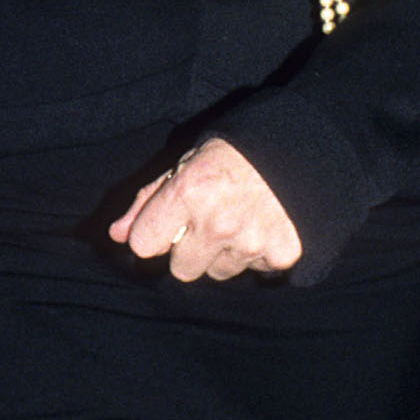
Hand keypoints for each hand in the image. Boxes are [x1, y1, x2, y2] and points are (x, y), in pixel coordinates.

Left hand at [110, 137, 301, 283]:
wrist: (303, 146)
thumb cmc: (236, 154)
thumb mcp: (186, 165)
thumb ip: (148, 201)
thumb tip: (116, 233)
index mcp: (189, 193)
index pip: (144, 245)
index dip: (154, 234)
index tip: (168, 224)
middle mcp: (217, 222)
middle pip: (181, 270)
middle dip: (190, 250)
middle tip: (212, 220)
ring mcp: (250, 243)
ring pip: (218, 272)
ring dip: (225, 254)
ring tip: (242, 219)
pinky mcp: (281, 256)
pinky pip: (253, 272)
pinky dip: (258, 254)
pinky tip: (266, 225)